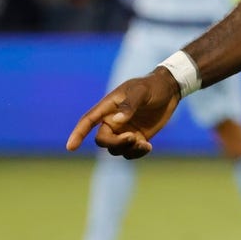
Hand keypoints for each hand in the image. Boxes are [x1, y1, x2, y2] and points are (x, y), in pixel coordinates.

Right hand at [66, 69, 180, 158]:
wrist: (170, 90)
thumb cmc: (153, 86)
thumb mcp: (142, 91)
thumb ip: (129, 104)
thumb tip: (117, 121)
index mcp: (109, 107)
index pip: (88, 121)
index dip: (78, 134)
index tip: (70, 147)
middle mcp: (113, 121)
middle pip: (102, 140)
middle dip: (115, 143)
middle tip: (133, 138)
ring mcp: (124, 131)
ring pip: (115, 149)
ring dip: (128, 150)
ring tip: (144, 144)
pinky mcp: (136, 138)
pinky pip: (129, 152)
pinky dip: (136, 153)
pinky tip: (148, 147)